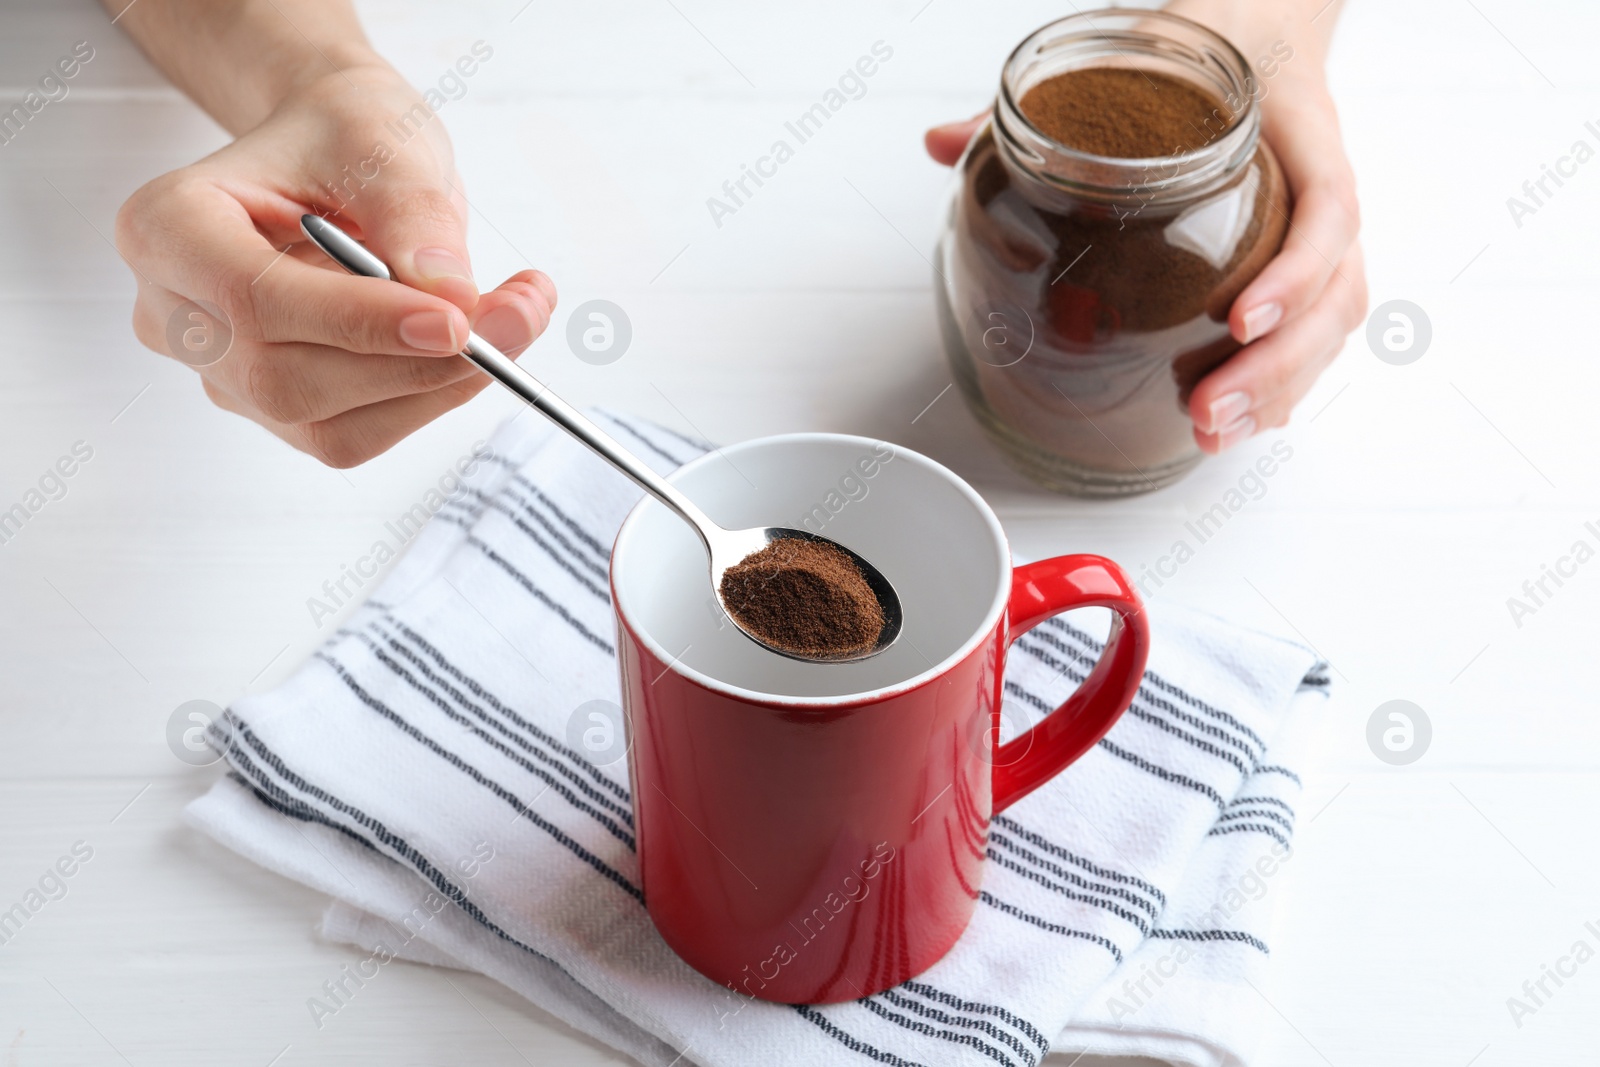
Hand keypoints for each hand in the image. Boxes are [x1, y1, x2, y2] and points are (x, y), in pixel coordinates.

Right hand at [115, 58, 554, 467]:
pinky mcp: (278, 408)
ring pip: (328, 425)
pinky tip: (478, 349)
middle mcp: (178, 314)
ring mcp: (224, 372)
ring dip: (437, 389)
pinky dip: (429, 400)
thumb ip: (412, 214)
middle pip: (289, 379)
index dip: (360, 322)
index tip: (457, 320)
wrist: (339, 154)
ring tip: (515, 319)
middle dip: (416, 363)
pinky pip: (356, 434)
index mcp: (169, 228)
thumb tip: (453, 298)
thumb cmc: (344, 134)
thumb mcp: (383, 140)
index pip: (256, 300)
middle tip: (518, 317)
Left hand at [924, 39, 1365, 453]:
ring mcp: (1318, 231)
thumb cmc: (1208, 44)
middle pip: (1338, 291)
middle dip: (1277, 365)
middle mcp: (1319, 187)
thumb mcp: (1135, 51)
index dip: (1296, 272)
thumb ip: (1043, 102)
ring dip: (1278, 388)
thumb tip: (943, 143)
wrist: (1260, 26)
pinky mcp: (1304, 262)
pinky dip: (1279, 382)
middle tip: (1208, 408)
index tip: (1241, 318)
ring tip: (1214, 432)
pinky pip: (1315, 330)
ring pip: (1332, 322)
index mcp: (1297, 130)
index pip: (1328, 208)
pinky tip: (1233, 421)